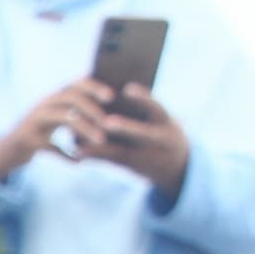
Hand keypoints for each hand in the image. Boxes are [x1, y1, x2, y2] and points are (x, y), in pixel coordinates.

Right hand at [0, 79, 116, 182]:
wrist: (6, 150)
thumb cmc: (40, 133)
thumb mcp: (58, 119)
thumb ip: (77, 113)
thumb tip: (110, 115)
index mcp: (54, 97)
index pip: (76, 84)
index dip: (94, 87)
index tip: (112, 96)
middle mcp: (43, 105)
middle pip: (71, 97)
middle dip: (92, 107)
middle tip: (109, 121)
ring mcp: (34, 121)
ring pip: (62, 117)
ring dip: (84, 128)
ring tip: (101, 141)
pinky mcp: (27, 139)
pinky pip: (50, 146)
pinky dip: (64, 154)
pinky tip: (77, 161)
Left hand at [85, 86, 188, 206]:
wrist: (176, 164)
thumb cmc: (161, 130)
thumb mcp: (160, 119)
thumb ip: (141, 106)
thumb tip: (109, 88)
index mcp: (166, 122)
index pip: (157, 107)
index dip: (143, 98)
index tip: (127, 88)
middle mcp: (158, 140)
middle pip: (142, 133)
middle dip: (126, 127)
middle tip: (106, 121)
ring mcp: (146, 155)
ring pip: (121, 151)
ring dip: (100, 145)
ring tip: (79, 139)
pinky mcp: (131, 165)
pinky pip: (110, 160)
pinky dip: (95, 154)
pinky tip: (77, 151)